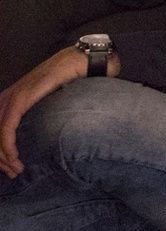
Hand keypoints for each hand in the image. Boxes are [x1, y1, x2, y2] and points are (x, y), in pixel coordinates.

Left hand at [0, 48, 98, 178]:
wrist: (90, 57)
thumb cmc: (80, 76)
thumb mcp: (60, 98)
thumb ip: (50, 112)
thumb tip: (52, 132)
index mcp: (17, 95)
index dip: (1, 149)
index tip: (11, 166)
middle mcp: (12, 95)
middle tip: (13, 173)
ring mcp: (16, 94)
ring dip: (2, 155)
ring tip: (15, 170)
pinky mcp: (24, 97)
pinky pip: (6, 127)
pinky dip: (7, 145)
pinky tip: (14, 157)